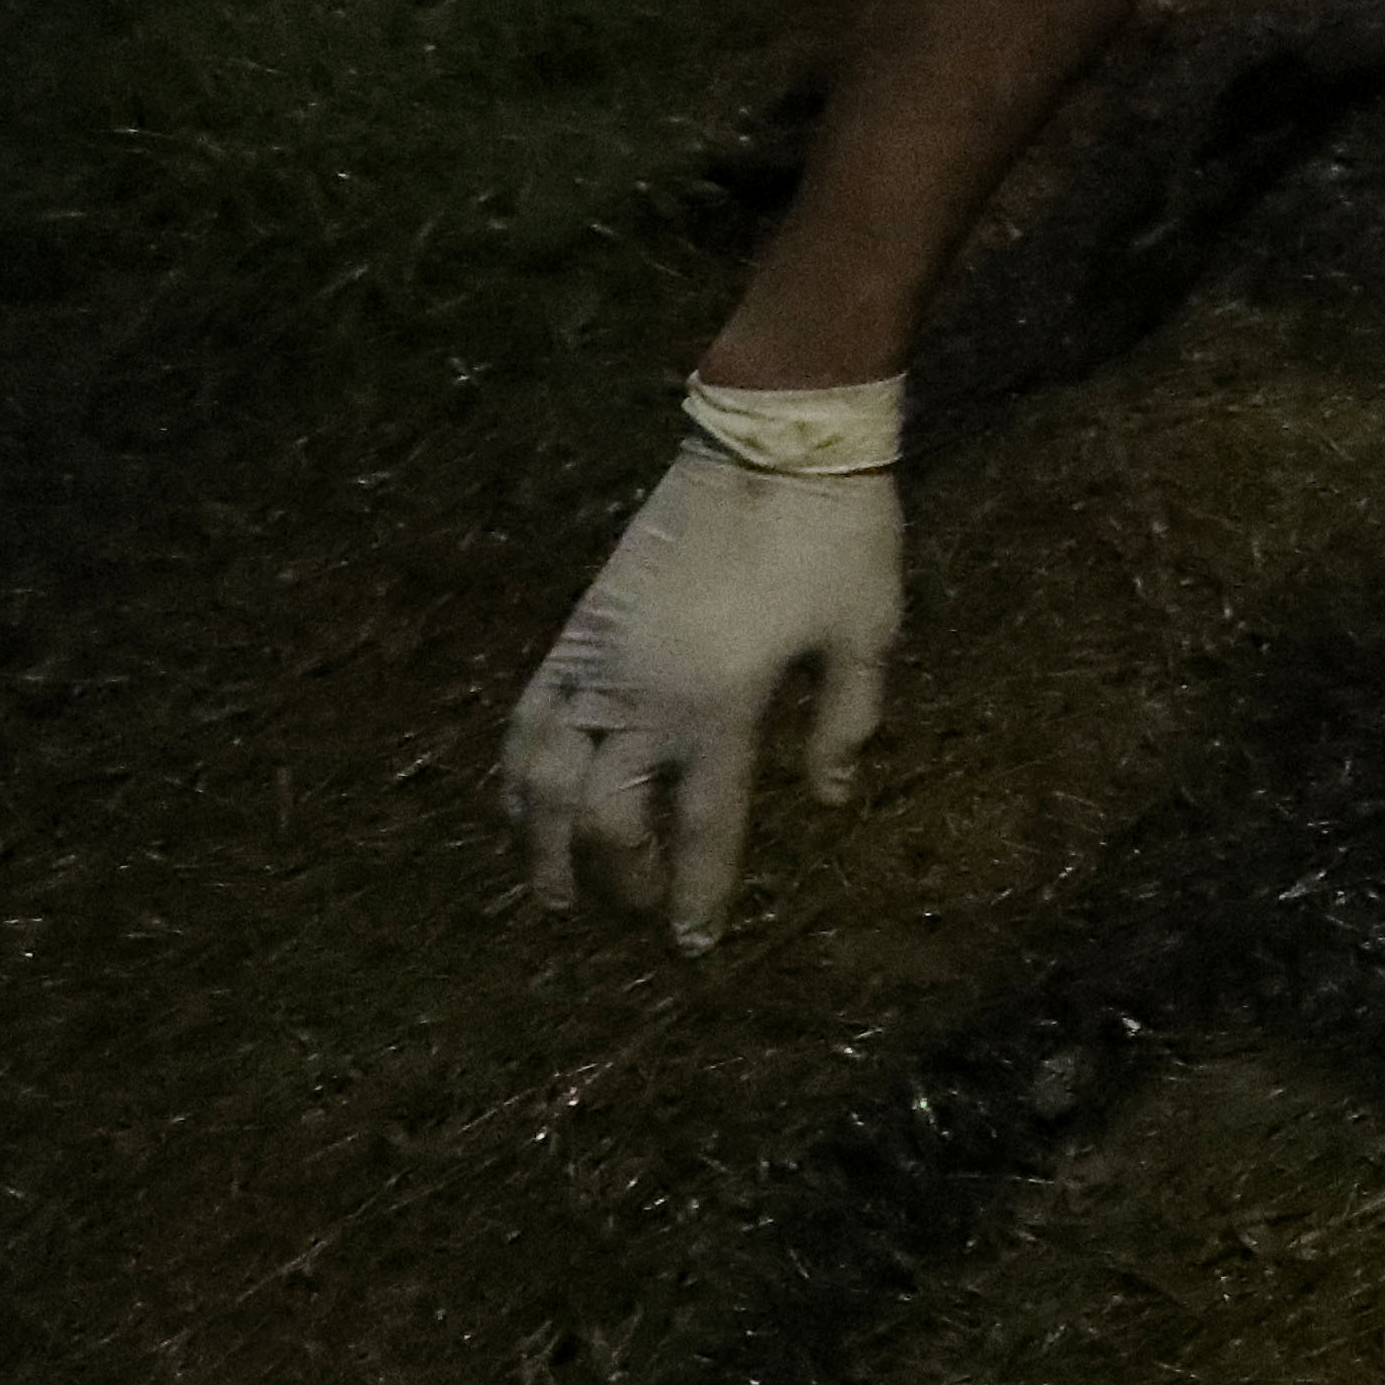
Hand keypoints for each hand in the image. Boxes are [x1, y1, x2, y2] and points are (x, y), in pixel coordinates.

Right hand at [503, 385, 906, 944]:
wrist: (775, 439)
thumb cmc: (838, 535)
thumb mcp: (868, 632)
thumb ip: (846, 721)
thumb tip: (827, 800)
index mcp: (724, 705)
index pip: (703, 826)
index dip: (697, 892)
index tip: (694, 945)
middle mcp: (646, 694)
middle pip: (608, 818)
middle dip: (620, 878)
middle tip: (640, 912)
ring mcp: (600, 658)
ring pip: (544, 776)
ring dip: (543, 841)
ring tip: (552, 892)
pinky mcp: (579, 623)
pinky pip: (527, 712)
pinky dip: (515, 767)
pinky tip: (519, 799)